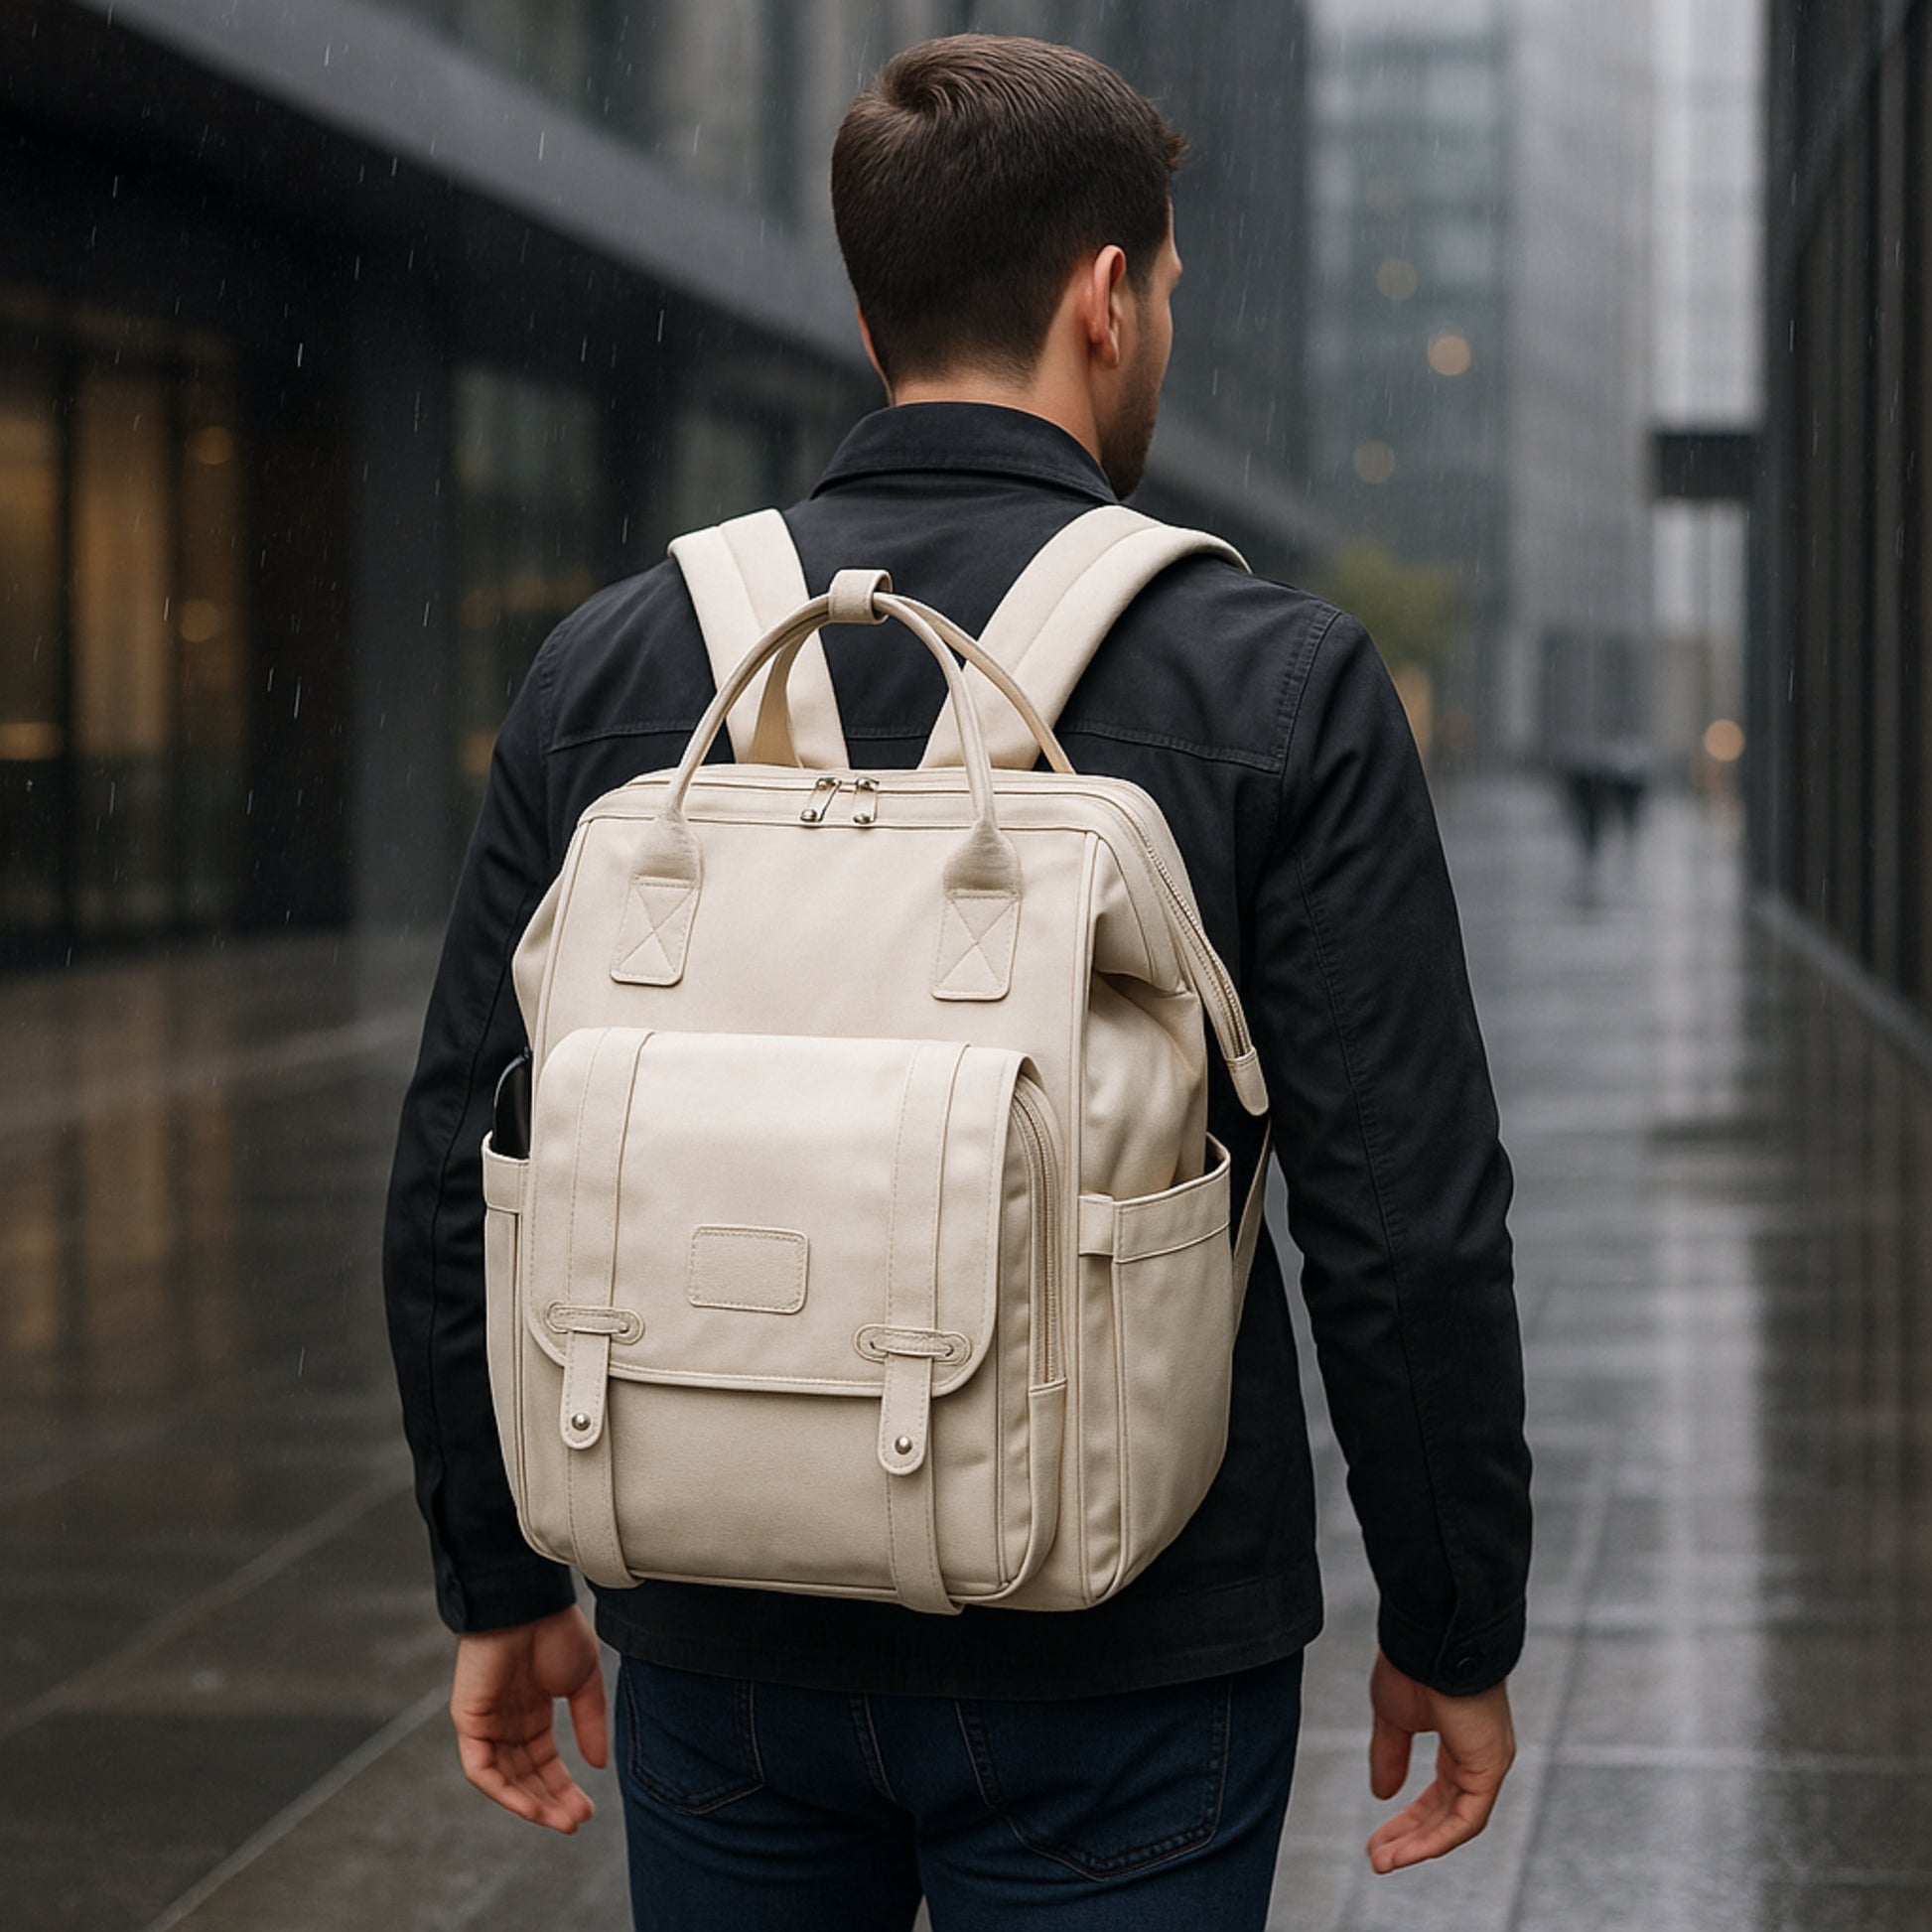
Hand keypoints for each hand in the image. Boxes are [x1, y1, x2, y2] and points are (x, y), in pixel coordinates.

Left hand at [451, 1604, 609, 1832]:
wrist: (529, 1602)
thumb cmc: (556, 1630)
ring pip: (505, 1778)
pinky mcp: (469, 1719)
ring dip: (530, 1803)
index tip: (587, 1810)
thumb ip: (589, 1722)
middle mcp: (508, 1722)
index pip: (545, 1762)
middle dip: (550, 1801)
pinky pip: (481, 1768)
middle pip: (526, 1775)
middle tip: (574, 1823)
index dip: (565, 1787)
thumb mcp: (584, 1681)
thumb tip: (598, 1765)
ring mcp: (486, 1722)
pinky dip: (504, 1791)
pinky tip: (530, 1806)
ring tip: (559, 1820)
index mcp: (533, 1711)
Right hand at [1365, 1648, 1515, 1873]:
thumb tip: (1382, 1793)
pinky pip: (1467, 1818)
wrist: (1430, 1635)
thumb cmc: (1414, 1663)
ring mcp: (1487, 1761)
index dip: (1408, 1818)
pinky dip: (1437, 1837)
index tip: (1379, 1837)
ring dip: (1418, 1844)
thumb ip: (1390, 1755)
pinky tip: (1409, 1849)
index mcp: (1460, 1741)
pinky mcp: (1490, 1765)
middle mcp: (1479, 1754)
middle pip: (1445, 1812)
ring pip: (1456, 1821)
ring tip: (1383, 1861)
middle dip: (1409, 1837)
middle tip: (1377, 1857)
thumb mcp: (1393, 1717)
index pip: (1438, 1794)